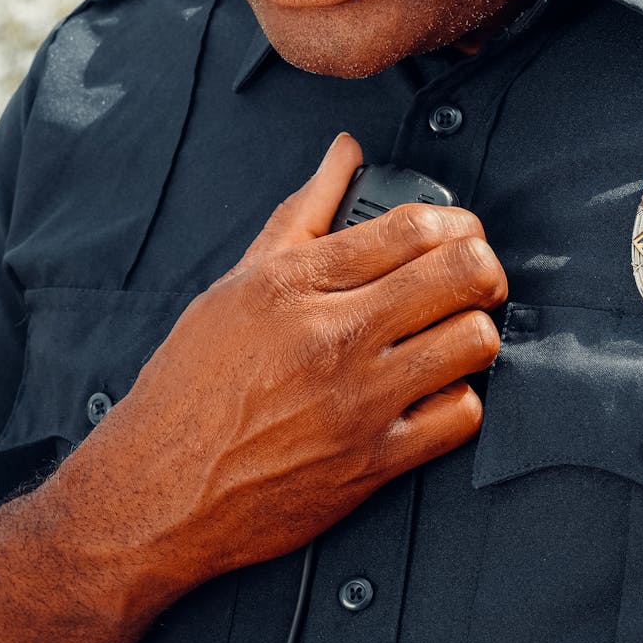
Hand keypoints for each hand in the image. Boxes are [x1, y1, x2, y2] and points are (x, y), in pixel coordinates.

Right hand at [75, 133, 507, 580]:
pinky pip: (461, 416)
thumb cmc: (190, 386)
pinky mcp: (372, 461)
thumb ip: (300, 215)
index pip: (412, 226)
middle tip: (474, 282)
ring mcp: (357, 401)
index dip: (457, 222)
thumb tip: (344, 153)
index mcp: (294, 285)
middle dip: (483, 269)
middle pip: (460, 274)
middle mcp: (330, 336)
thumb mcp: (234, 288)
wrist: (158, 488)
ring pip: (473, 341)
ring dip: (475, 335)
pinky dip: (460, 401)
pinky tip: (435, 395)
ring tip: (453, 339)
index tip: (459, 235)